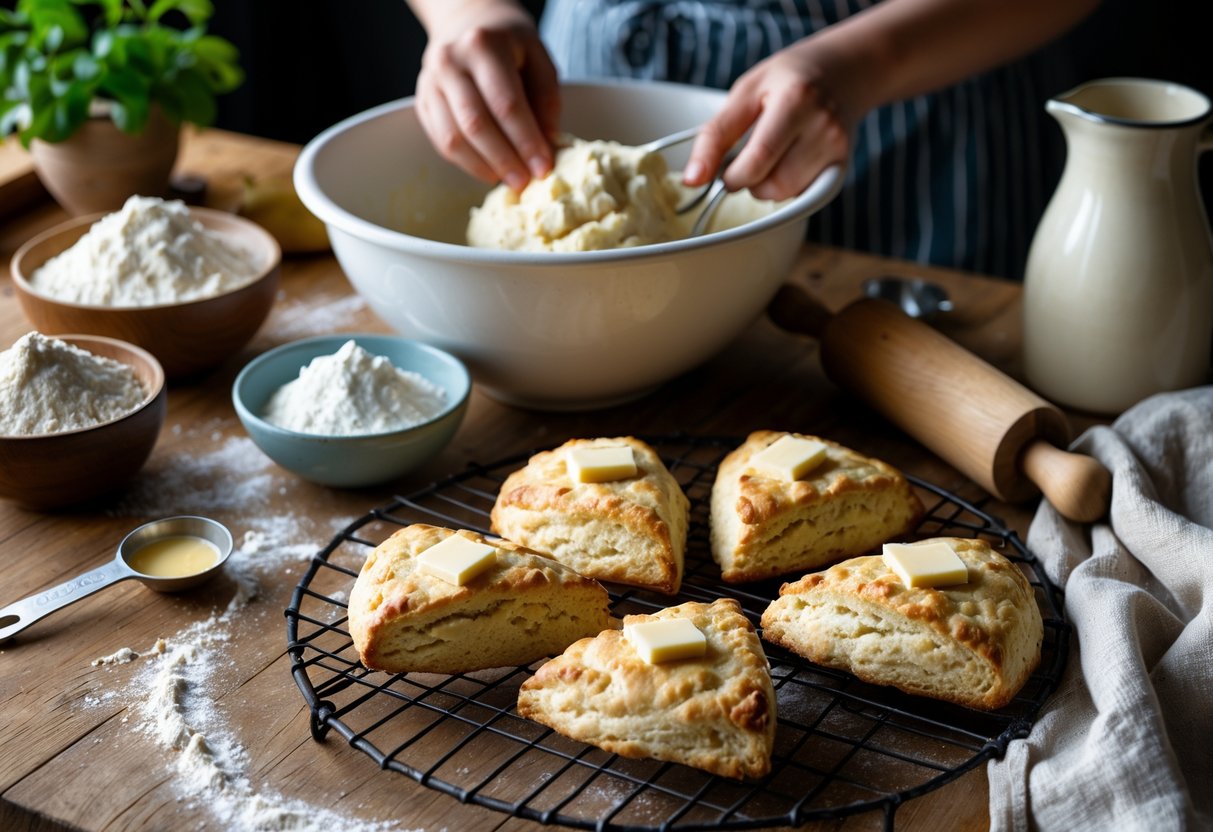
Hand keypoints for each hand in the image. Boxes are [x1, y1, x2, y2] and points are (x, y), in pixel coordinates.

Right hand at [414, 1, 559, 190]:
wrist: (467, 21)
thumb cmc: (509, 43)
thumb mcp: (538, 57)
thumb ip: (547, 98)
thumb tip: (547, 143)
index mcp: (484, 46)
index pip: (506, 103)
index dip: (526, 141)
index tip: (543, 168)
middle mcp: (450, 62)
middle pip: (476, 124)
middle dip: (504, 160)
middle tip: (525, 182)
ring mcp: (430, 82)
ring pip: (453, 138)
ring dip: (483, 167)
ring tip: (507, 179)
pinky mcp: (422, 101)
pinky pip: (441, 141)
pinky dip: (466, 162)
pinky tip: (488, 169)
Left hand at [683, 40, 855, 201]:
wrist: (845, 70)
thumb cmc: (788, 79)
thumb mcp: (745, 93)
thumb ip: (715, 136)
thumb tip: (692, 181)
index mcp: (796, 100)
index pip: (757, 161)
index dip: (733, 176)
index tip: (725, 171)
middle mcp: (824, 126)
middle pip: (773, 185)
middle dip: (749, 181)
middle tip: (747, 158)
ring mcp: (837, 148)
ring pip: (787, 194)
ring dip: (767, 186)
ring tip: (771, 156)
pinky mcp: (843, 165)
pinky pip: (803, 195)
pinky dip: (789, 185)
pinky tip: (791, 160)